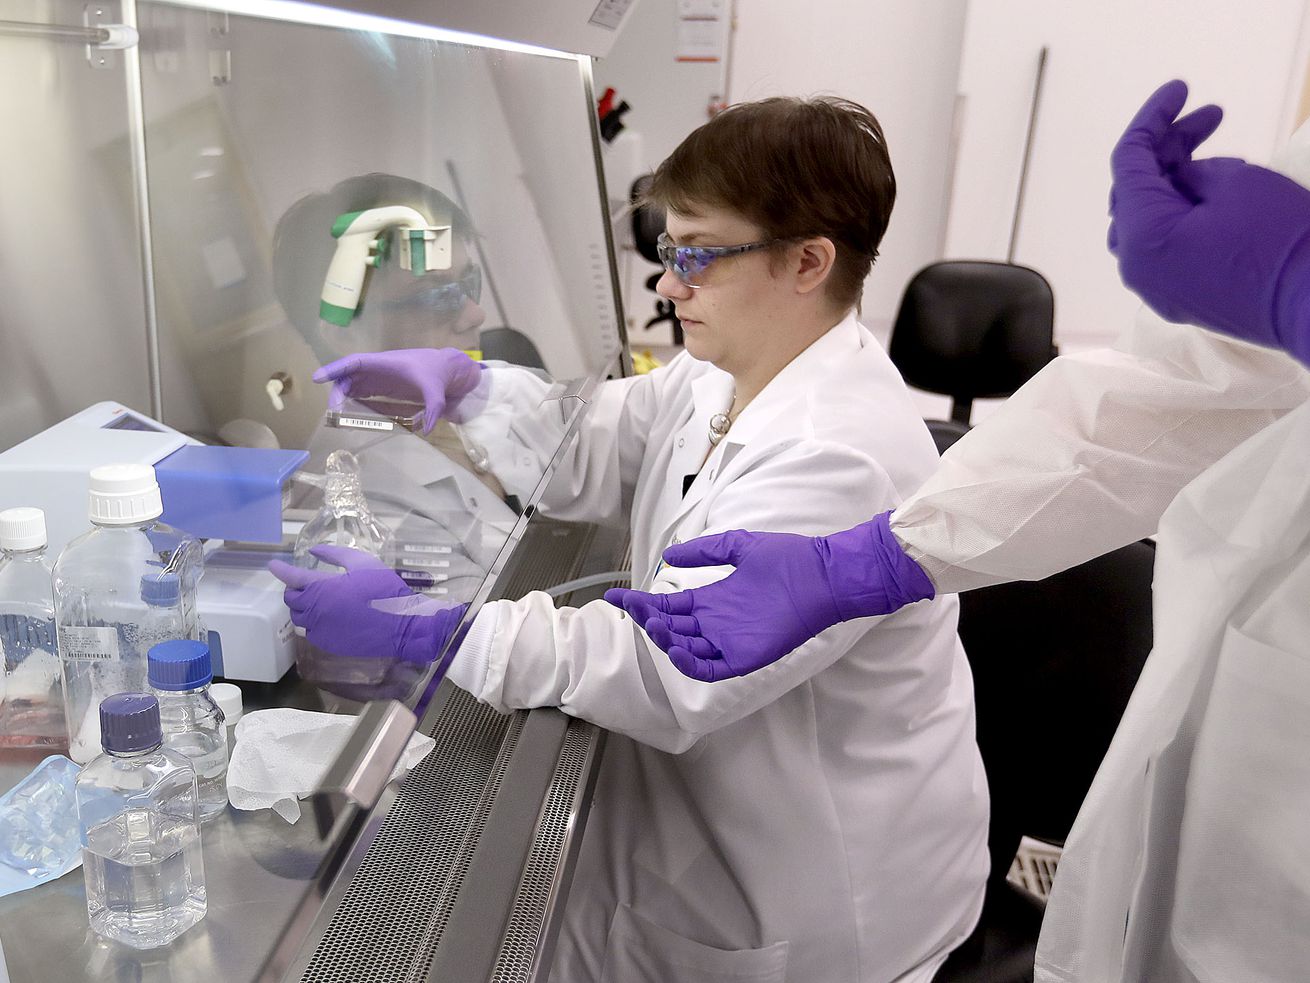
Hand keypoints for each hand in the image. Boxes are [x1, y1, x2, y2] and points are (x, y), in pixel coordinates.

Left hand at [269, 545, 467, 700]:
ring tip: (317, 601)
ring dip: (302, 607)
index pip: (292, 578)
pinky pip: (311, 632)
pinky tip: (328, 617)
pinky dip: (313, 622)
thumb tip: (313, 551)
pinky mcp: (328, 644)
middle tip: (306, 584)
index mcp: (323, 587)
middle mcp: (316, 609)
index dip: (281, 570)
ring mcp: (320, 629)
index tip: (274, 565)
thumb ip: (335, 554)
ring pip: (298, 618)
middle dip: (294, 589)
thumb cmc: (384, 589)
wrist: (401, 625)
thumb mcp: (363, 563)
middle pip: (291, 599)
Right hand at [312, 348, 484, 433]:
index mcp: (385, 363)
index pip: (354, 363)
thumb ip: (433, 408)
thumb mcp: (436, 390)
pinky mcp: (382, 387)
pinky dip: (353, 401)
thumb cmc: (436, 373)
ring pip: (352, 384)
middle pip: (348, 376)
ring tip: (340, 416)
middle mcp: (377, 369)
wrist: (446, 369)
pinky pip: (362, 392)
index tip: (318, 377)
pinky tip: (350, 414)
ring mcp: (378, 378)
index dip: (335, 369)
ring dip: (343, 397)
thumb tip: (427, 430)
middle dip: (337, 391)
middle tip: (335, 411)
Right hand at [604, 511, 933, 681]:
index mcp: (712, 600)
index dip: (639, 603)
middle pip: (671, 628)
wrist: (823, 574)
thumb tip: (668, 556)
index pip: (668, 605)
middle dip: (648, 620)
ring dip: (665, 641)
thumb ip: (705, 552)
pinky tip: (675, 648)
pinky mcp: (746, 656)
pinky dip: (690, 663)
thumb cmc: (787, 558)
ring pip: (686, 650)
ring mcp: (730, 642)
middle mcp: (716, 624)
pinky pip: (711, 668)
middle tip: (634, 608)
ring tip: (653, 625)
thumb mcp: (738, 547)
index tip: (613, 595)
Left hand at [1109, 79, 1309, 364]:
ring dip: (1176, 181)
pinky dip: (1182, 214)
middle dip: (1167, 148)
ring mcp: (1156, 287)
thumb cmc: (1282, 241)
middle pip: (1135, 191)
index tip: (1180, 88)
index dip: (1153, 118)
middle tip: (1211, 117)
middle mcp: (1137, 267)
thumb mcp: (1237, 184)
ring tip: (1220, 155)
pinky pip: (1165, 247)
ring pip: (1149, 220)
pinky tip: (1216, 194)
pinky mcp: (1179, 298)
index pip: (1128, 162)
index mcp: (1142, 235)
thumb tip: (1178, 176)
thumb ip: (1192, 170)